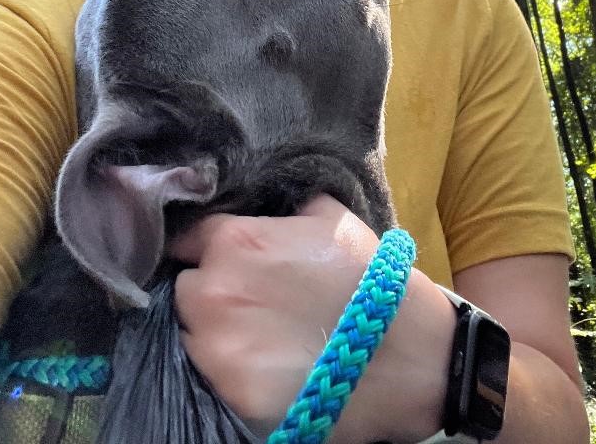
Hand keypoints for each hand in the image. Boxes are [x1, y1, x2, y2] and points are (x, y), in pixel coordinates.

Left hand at [170, 196, 454, 442]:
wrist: (407, 352)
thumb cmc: (368, 275)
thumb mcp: (329, 216)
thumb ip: (283, 208)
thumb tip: (262, 203)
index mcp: (235, 240)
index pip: (187, 236)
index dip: (205, 244)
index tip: (221, 254)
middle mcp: (215, 289)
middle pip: (188, 285)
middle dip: (213, 287)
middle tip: (249, 297)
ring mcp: (217, 346)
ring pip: (193, 330)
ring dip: (215, 328)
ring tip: (257, 332)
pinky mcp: (230, 392)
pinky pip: (211, 373)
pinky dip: (229, 367)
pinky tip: (262, 362)